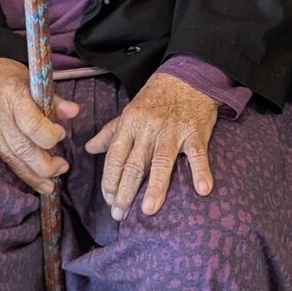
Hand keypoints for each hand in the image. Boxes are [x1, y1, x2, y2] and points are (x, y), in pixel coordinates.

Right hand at [0, 58, 78, 193]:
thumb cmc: (5, 74)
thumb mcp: (30, 78)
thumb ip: (51, 99)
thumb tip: (73, 112)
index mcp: (12, 96)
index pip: (31, 124)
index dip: (49, 135)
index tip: (61, 134)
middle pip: (22, 148)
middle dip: (44, 164)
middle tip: (62, 167)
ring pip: (12, 159)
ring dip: (34, 175)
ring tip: (51, 185)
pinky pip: (6, 159)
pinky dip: (22, 172)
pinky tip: (36, 181)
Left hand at [85, 73, 216, 221]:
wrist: (187, 75)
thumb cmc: (156, 97)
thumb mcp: (130, 111)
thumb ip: (110, 133)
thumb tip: (89, 149)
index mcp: (130, 124)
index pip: (115, 157)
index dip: (110, 180)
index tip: (108, 200)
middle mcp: (149, 129)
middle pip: (134, 165)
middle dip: (125, 192)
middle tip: (119, 215)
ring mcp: (173, 131)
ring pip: (161, 162)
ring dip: (156, 187)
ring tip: (148, 210)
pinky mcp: (196, 132)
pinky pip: (198, 154)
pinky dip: (201, 171)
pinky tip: (202, 190)